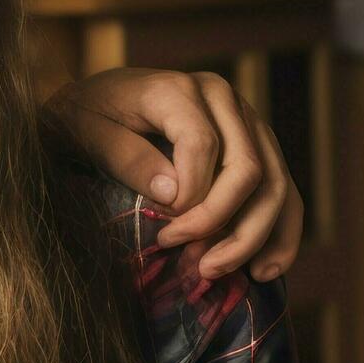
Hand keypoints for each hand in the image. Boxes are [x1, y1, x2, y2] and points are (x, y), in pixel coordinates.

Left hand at [47, 66, 302, 280]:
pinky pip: (281, 187)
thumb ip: (124, 157)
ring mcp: (244, 120)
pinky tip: (264, 269)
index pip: (204, 145)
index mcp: (178, 90)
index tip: (163, 232)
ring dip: (255, 236)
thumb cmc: (83, 115)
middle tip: (194, 265)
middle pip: (248, 167)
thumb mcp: (82, 130)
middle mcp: (221, 99)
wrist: (93, 98)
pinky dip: (280, 230)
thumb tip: (174, 195)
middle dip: (224, 224)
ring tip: (218, 272)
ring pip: (274, 181)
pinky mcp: (253, 143)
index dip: (191, 196)